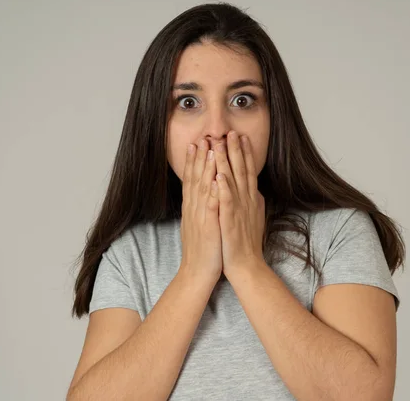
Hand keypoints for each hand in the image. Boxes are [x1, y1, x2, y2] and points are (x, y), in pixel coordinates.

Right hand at [179, 139, 222, 282]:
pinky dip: (214, 191)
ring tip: (210, 149)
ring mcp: (201, 216)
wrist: (198, 272)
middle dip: (199, 157)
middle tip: (203, 137)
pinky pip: (211, 205)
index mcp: (193, 207)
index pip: (192, 179)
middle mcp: (194, 208)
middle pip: (195, 178)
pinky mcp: (209, 226)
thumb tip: (207, 192)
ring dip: (206, 168)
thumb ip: (202, 207)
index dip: (193, 161)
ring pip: (203, 187)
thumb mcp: (200, 223)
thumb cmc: (204, 249)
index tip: (196, 143)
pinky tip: (217, 178)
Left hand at [213, 131, 265, 275]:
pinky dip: (223, 187)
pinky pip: (226, 201)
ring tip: (221, 143)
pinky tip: (219, 174)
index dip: (245, 153)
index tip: (241, 136)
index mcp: (250, 199)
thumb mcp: (253, 217)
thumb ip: (253, 201)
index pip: (248, 171)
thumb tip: (255, 188)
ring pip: (232, 180)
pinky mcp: (230, 220)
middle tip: (231, 131)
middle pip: (241, 170)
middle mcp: (246, 200)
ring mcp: (239, 209)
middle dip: (236, 149)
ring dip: (226, 161)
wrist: (245, 265)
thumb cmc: (246, 243)